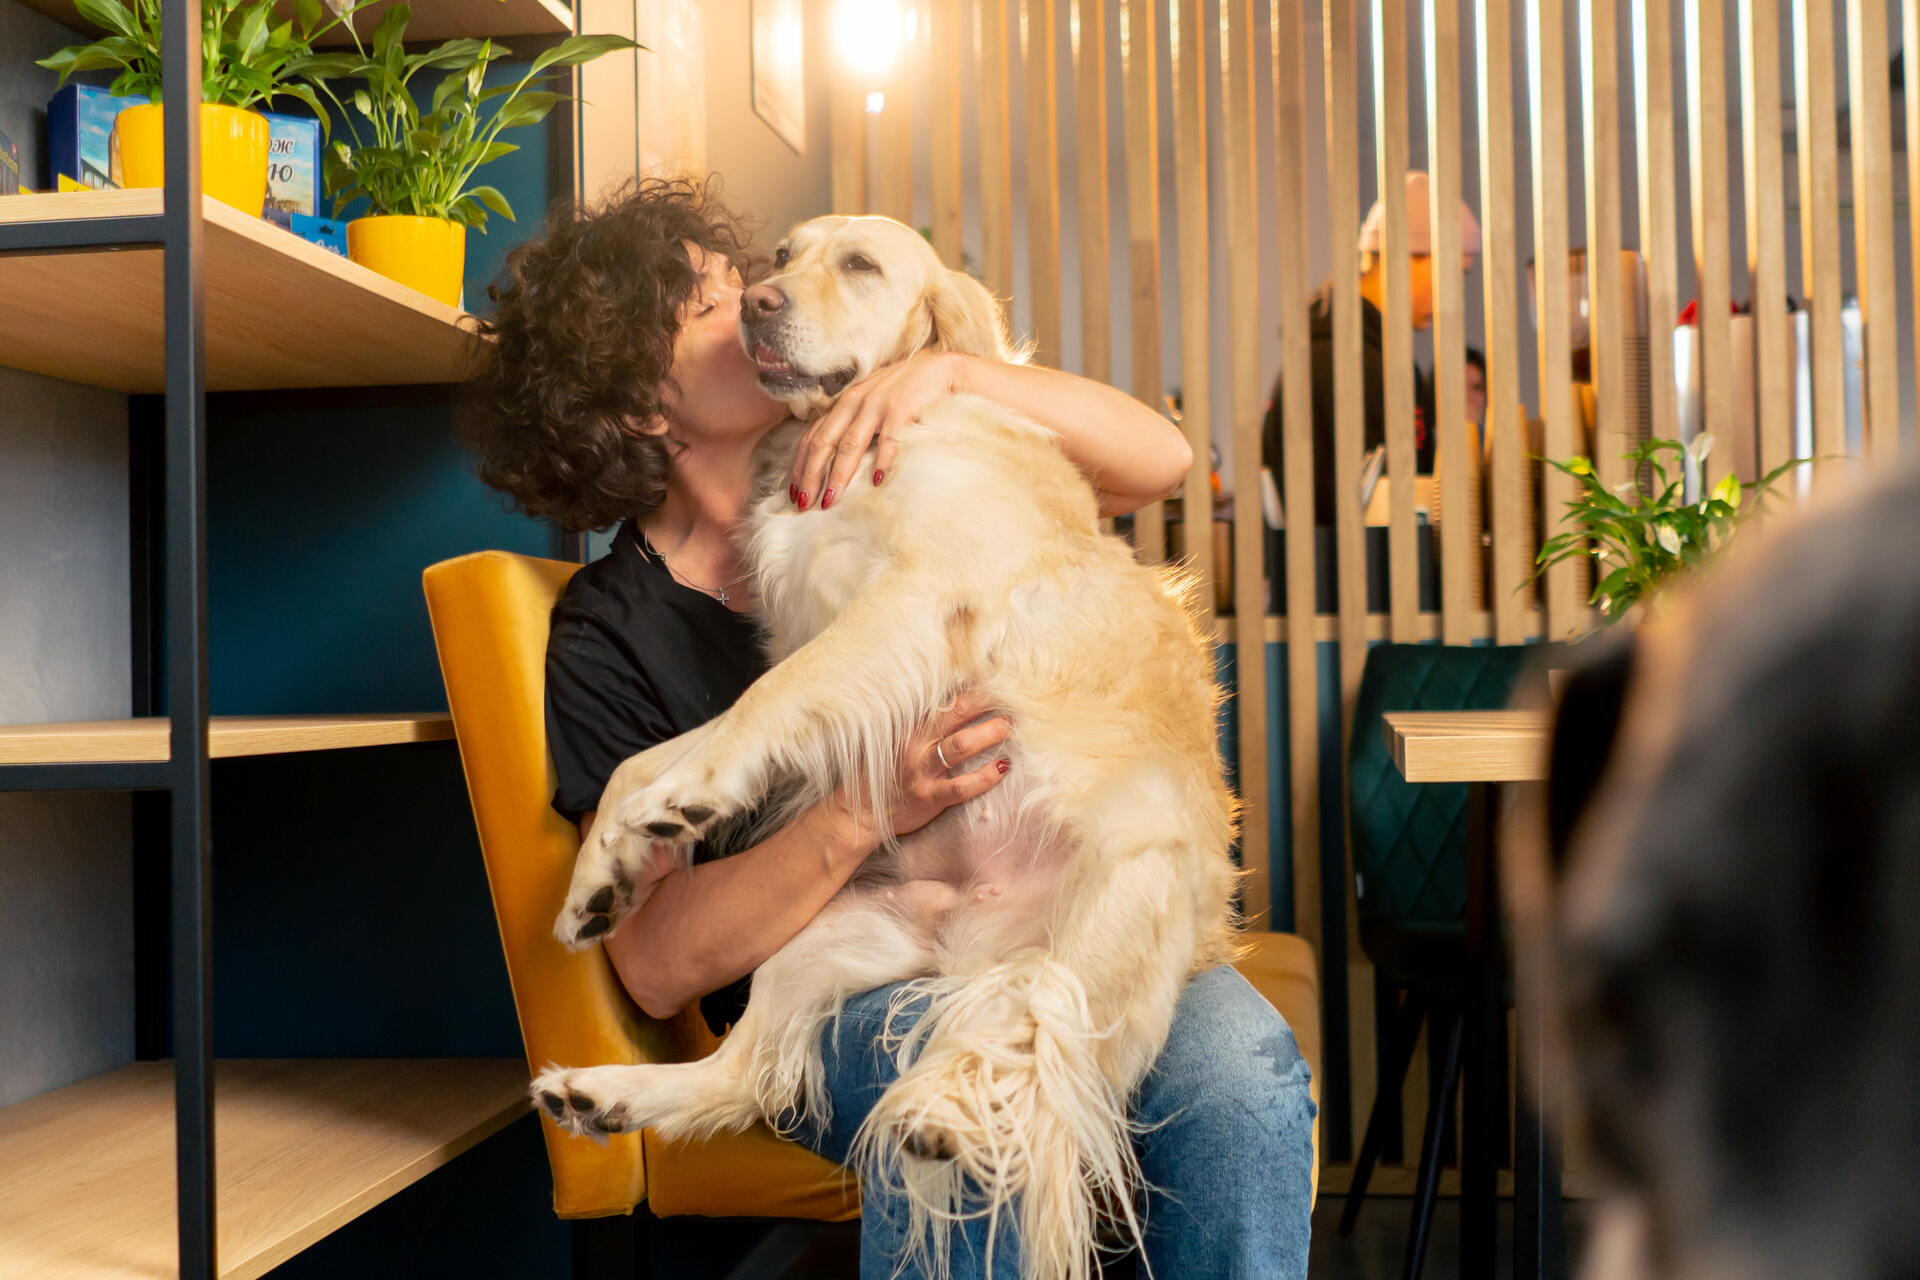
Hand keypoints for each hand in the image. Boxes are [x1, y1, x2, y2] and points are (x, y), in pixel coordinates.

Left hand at [787, 351, 969, 509]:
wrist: (937, 369)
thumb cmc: (903, 391)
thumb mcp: (870, 404)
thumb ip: (852, 424)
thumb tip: (833, 459)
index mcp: (844, 403)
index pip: (812, 437)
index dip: (799, 465)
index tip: (792, 491)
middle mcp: (854, 402)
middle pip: (824, 443)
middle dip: (810, 476)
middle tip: (803, 504)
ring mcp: (877, 405)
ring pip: (849, 445)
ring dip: (837, 476)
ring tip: (830, 500)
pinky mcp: (901, 409)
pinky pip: (888, 440)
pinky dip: (881, 461)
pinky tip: (875, 481)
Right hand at [830, 691, 1011, 841]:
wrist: (860, 812)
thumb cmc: (884, 774)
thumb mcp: (897, 740)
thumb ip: (921, 723)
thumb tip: (955, 703)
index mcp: (908, 726)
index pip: (944, 698)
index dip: (971, 686)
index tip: (993, 676)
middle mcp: (915, 743)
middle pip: (956, 713)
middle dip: (986, 702)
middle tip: (1011, 698)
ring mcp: (922, 770)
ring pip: (962, 745)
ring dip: (990, 733)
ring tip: (1009, 726)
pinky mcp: (929, 797)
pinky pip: (963, 786)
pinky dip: (986, 776)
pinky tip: (1003, 767)